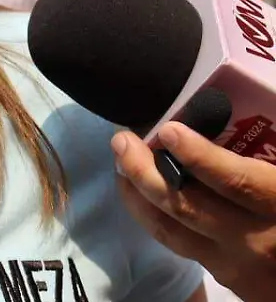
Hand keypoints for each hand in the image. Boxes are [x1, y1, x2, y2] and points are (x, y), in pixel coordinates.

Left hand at [113, 122, 275, 301]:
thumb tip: (262, 102)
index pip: (239, 183)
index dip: (201, 156)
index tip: (170, 130)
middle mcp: (259, 241)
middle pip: (188, 206)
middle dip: (145, 170)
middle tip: (122, 138)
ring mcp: (240, 266)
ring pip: (173, 230)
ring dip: (138, 193)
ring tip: (121, 160)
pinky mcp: (229, 280)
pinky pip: (181, 245)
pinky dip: (155, 216)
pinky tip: (142, 194)